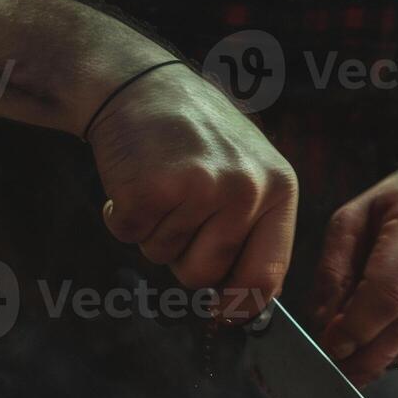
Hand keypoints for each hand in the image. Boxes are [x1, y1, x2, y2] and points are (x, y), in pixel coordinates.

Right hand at [89, 63, 297, 317]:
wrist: (139, 81)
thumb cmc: (194, 134)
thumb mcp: (247, 170)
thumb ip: (253, 230)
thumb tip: (247, 305)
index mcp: (278, 188)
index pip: (267, 276)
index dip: (240, 306)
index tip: (222, 315)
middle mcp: (246, 190)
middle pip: (204, 276)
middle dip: (180, 256)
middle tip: (176, 209)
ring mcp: (200, 189)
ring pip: (162, 257)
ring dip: (150, 229)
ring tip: (159, 181)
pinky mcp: (152, 188)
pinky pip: (128, 236)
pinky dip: (120, 216)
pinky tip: (133, 178)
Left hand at [309, 149, 397, 385]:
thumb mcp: (355, 215)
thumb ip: (334, 267)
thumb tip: (324, 321)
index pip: (390, 293)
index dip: (357, 328)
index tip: (330, 346)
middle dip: (365, 356)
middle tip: (335, 368)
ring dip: (383, 359)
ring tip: (354, 359)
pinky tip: (386, 343)